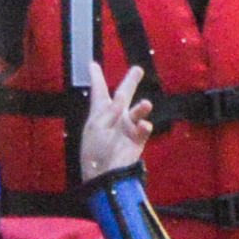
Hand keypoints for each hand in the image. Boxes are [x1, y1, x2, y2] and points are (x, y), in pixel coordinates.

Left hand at [77, 66, 155, 183]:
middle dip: (130, 82)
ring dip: (142, 107)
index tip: (92, 64)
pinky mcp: (137, 139)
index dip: (97, 78)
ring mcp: (127, 128)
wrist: (104, 174)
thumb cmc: (95, 151)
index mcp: (100, 113)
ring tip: (146, 104)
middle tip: (138, 69)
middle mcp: (115, 117)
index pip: (99, 92)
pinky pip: (143, 129)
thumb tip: (123, 96)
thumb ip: (110, 110)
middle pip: (124, 95)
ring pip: (138, 111)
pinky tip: (144, 125)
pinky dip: (144, 126)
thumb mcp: (97, 126)